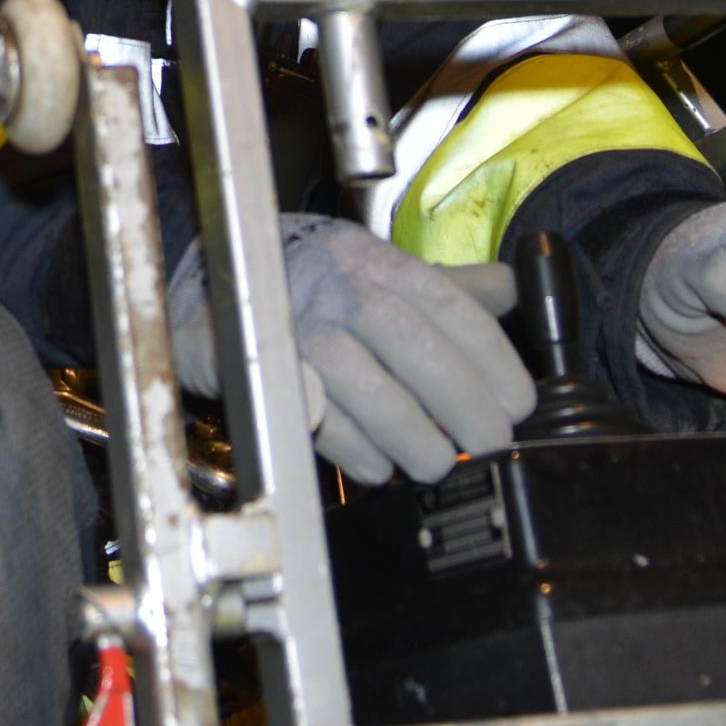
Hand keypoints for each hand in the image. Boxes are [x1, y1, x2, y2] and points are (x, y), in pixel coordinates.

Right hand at [168, 214, 537, 484]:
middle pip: (409, 340)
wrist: (208, 295)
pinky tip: (379, 466)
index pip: (445, 301)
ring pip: (362, 381)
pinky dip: (355, 448)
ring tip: (435, 464)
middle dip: (460, 400)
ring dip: (410, 433)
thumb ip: (444, 288)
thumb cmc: (304, 291)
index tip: (518, 402)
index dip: (490, 356)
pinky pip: (314, 414)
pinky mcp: (259, 365)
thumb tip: (512, 289)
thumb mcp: (374, 275)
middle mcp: (333, 282)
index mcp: (370, 259)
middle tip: (490, 443)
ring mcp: (292, 323)